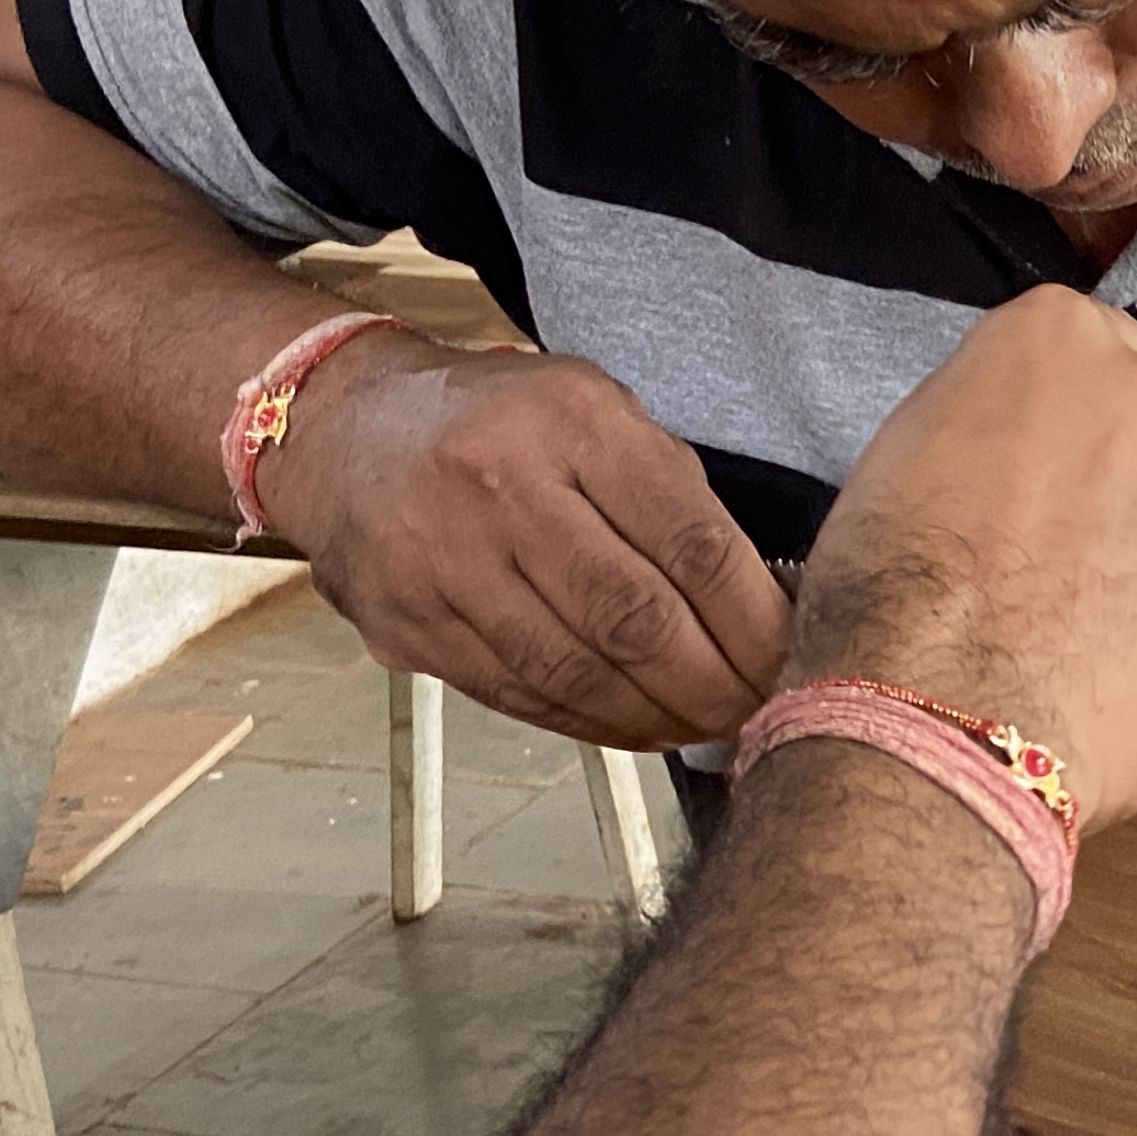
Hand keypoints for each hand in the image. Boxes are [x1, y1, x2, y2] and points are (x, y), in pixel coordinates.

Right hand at [258, 337, 790, 748]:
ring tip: (704, 726)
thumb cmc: (494, 422)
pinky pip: (519, 694)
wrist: (344, 433)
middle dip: (713, 684)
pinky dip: (589, 722)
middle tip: (759, 711)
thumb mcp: (594, 409)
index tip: (791, 659)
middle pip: (634, 620)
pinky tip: (633, 724)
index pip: (690, 541)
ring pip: (575, 672)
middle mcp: (499, 487)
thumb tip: (759, 601)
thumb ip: (670, 491)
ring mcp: (441, 561)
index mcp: (569, 421)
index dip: (753, 620)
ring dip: (656, 717)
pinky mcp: (407, 623)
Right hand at [793, 287, 1136, 829]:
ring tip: (1115, 632)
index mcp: (1062, 343)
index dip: (1069, 431)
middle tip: (1074, 569)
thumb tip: (1020, 439)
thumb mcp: (902, 451)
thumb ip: (988, 414)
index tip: (1051, 480)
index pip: (1094, 354)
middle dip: (1134, 489)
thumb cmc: (901, 603)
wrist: (946, 719)